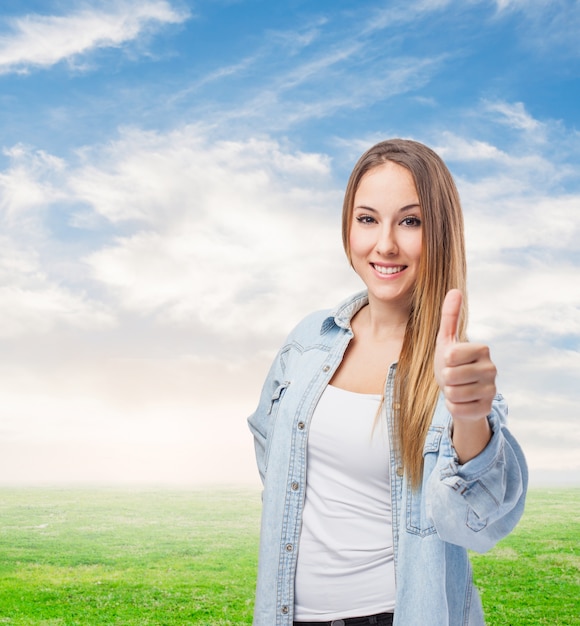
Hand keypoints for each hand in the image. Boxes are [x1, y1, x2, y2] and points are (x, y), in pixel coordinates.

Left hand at [434, 290, 496, 422]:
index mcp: (483, 349)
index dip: (444, 360)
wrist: (457, 391)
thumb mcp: (446, 339)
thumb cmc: (451, 362)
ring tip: (457, 387)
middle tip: (453, 377)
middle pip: (450, 375)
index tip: (452, 361)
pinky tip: (462, 401)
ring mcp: (492, 391)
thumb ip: (449, 316)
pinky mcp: (485, 409)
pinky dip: (453, 406)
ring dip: (449, 392)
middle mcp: (492, 369)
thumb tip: (454, 290)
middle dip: (445, 378)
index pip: (451, 356)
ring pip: (453, 393)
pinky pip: (457, 409)